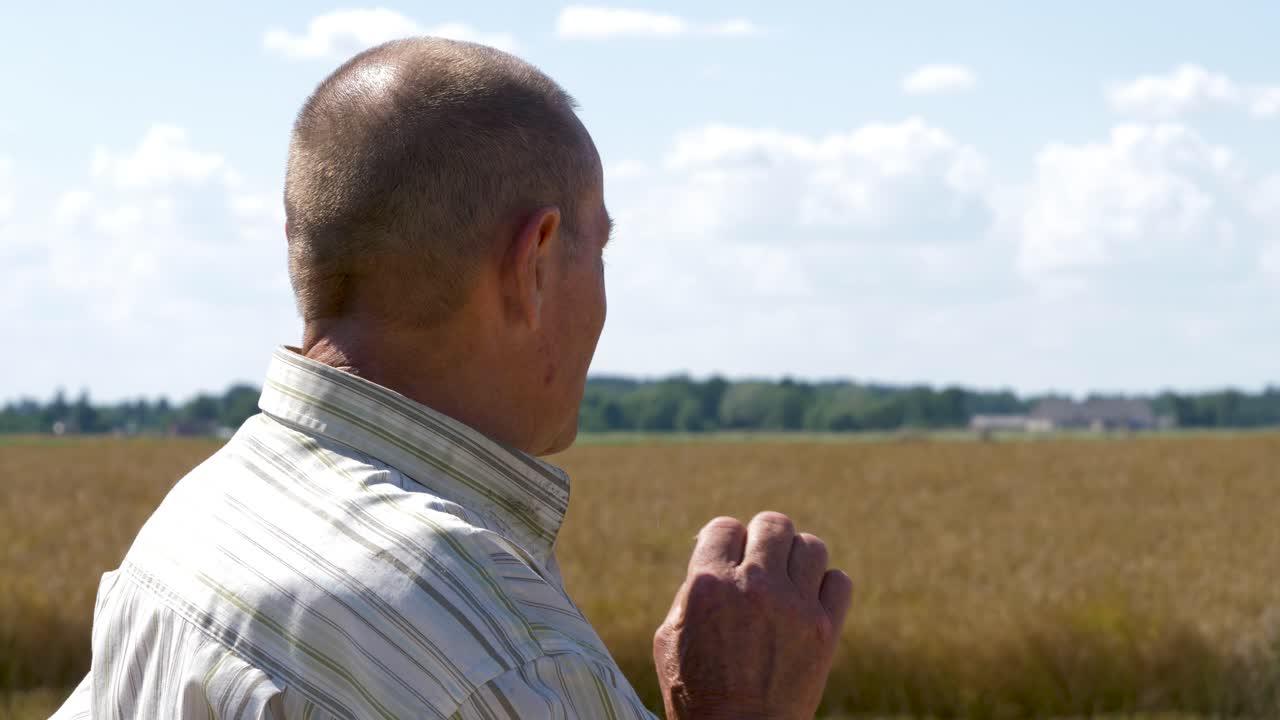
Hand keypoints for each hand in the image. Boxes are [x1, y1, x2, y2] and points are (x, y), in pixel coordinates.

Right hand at [653, 512, 853, 719]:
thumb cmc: (697, 693)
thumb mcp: (671, 637)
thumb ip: (693, 589)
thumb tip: (717, 556)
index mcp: (708, 583)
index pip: (725, 526)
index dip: (726, 542)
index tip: (729, 560)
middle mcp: (753, 586)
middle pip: (773, 524)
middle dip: (765, 540)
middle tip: (762, 565)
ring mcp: (794, 606)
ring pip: (811, 545)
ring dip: (798, 560)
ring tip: (788, 584)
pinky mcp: (826, 629)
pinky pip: (839, 580)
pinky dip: (826, 587)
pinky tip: (809, 604)